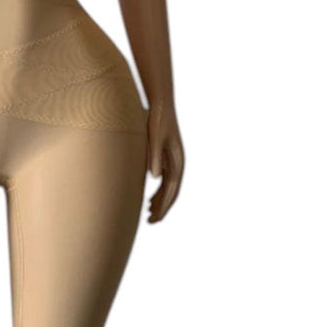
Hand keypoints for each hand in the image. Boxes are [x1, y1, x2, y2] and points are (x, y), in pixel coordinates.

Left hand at [146, 102, 183, 222]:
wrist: (160, 104)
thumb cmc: (157, 120)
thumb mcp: (155, 138)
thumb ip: (155, 157)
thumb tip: (155, 177)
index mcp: (177, 161)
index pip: (172, 190)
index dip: (164, 206)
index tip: (154, 219)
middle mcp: (177, 163)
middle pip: (171, 192)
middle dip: (162, 208)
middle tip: (150, 222)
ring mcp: (172, 160)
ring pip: (168, 187)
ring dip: (159, 201)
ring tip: (148, 213)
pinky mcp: (166, 157)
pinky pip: (164, 180)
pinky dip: (158, 191)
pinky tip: (149, 198)